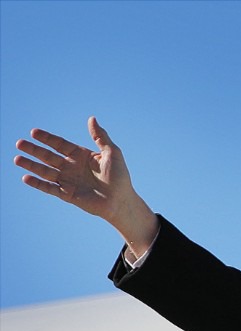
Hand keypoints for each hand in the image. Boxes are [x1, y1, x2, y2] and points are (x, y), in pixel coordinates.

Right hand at [14, 117, 156, 253]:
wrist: (122, 201)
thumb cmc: (120, 177)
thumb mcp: (112, 153)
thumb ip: (100, 137)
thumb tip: (92, 118)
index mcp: (81, 156)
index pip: (60, 144)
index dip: (47, 138)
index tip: (34, 132)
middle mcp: (72, 167)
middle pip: (49, 156)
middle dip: (34, 150)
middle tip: (19, 143)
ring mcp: (68, 181)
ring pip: (46, 171)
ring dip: (31, 165)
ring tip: (17, 159)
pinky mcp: (68, 195)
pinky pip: (50, 188)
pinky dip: (38, 184)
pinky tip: (26, 178)